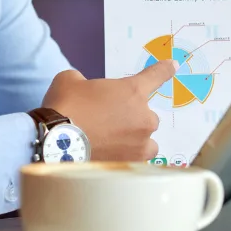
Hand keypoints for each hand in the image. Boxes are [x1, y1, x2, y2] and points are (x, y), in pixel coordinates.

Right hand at [42, 59, 176, 161]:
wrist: (58, 141)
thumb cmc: (65, 105)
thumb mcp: (71, 80)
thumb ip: (84, 81)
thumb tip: (81, 87)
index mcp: (132, 91)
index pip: (156, 76)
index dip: (164, 70)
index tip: (172, 66)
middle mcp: (143, 117)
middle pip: (148, 116)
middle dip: (133, 118)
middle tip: (108, 121)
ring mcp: (141, 143)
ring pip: (147, 141)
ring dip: (136, 140)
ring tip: (114, 143)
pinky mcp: (133, 164)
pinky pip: (137, 159)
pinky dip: (127, 158)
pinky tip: (110, 158)